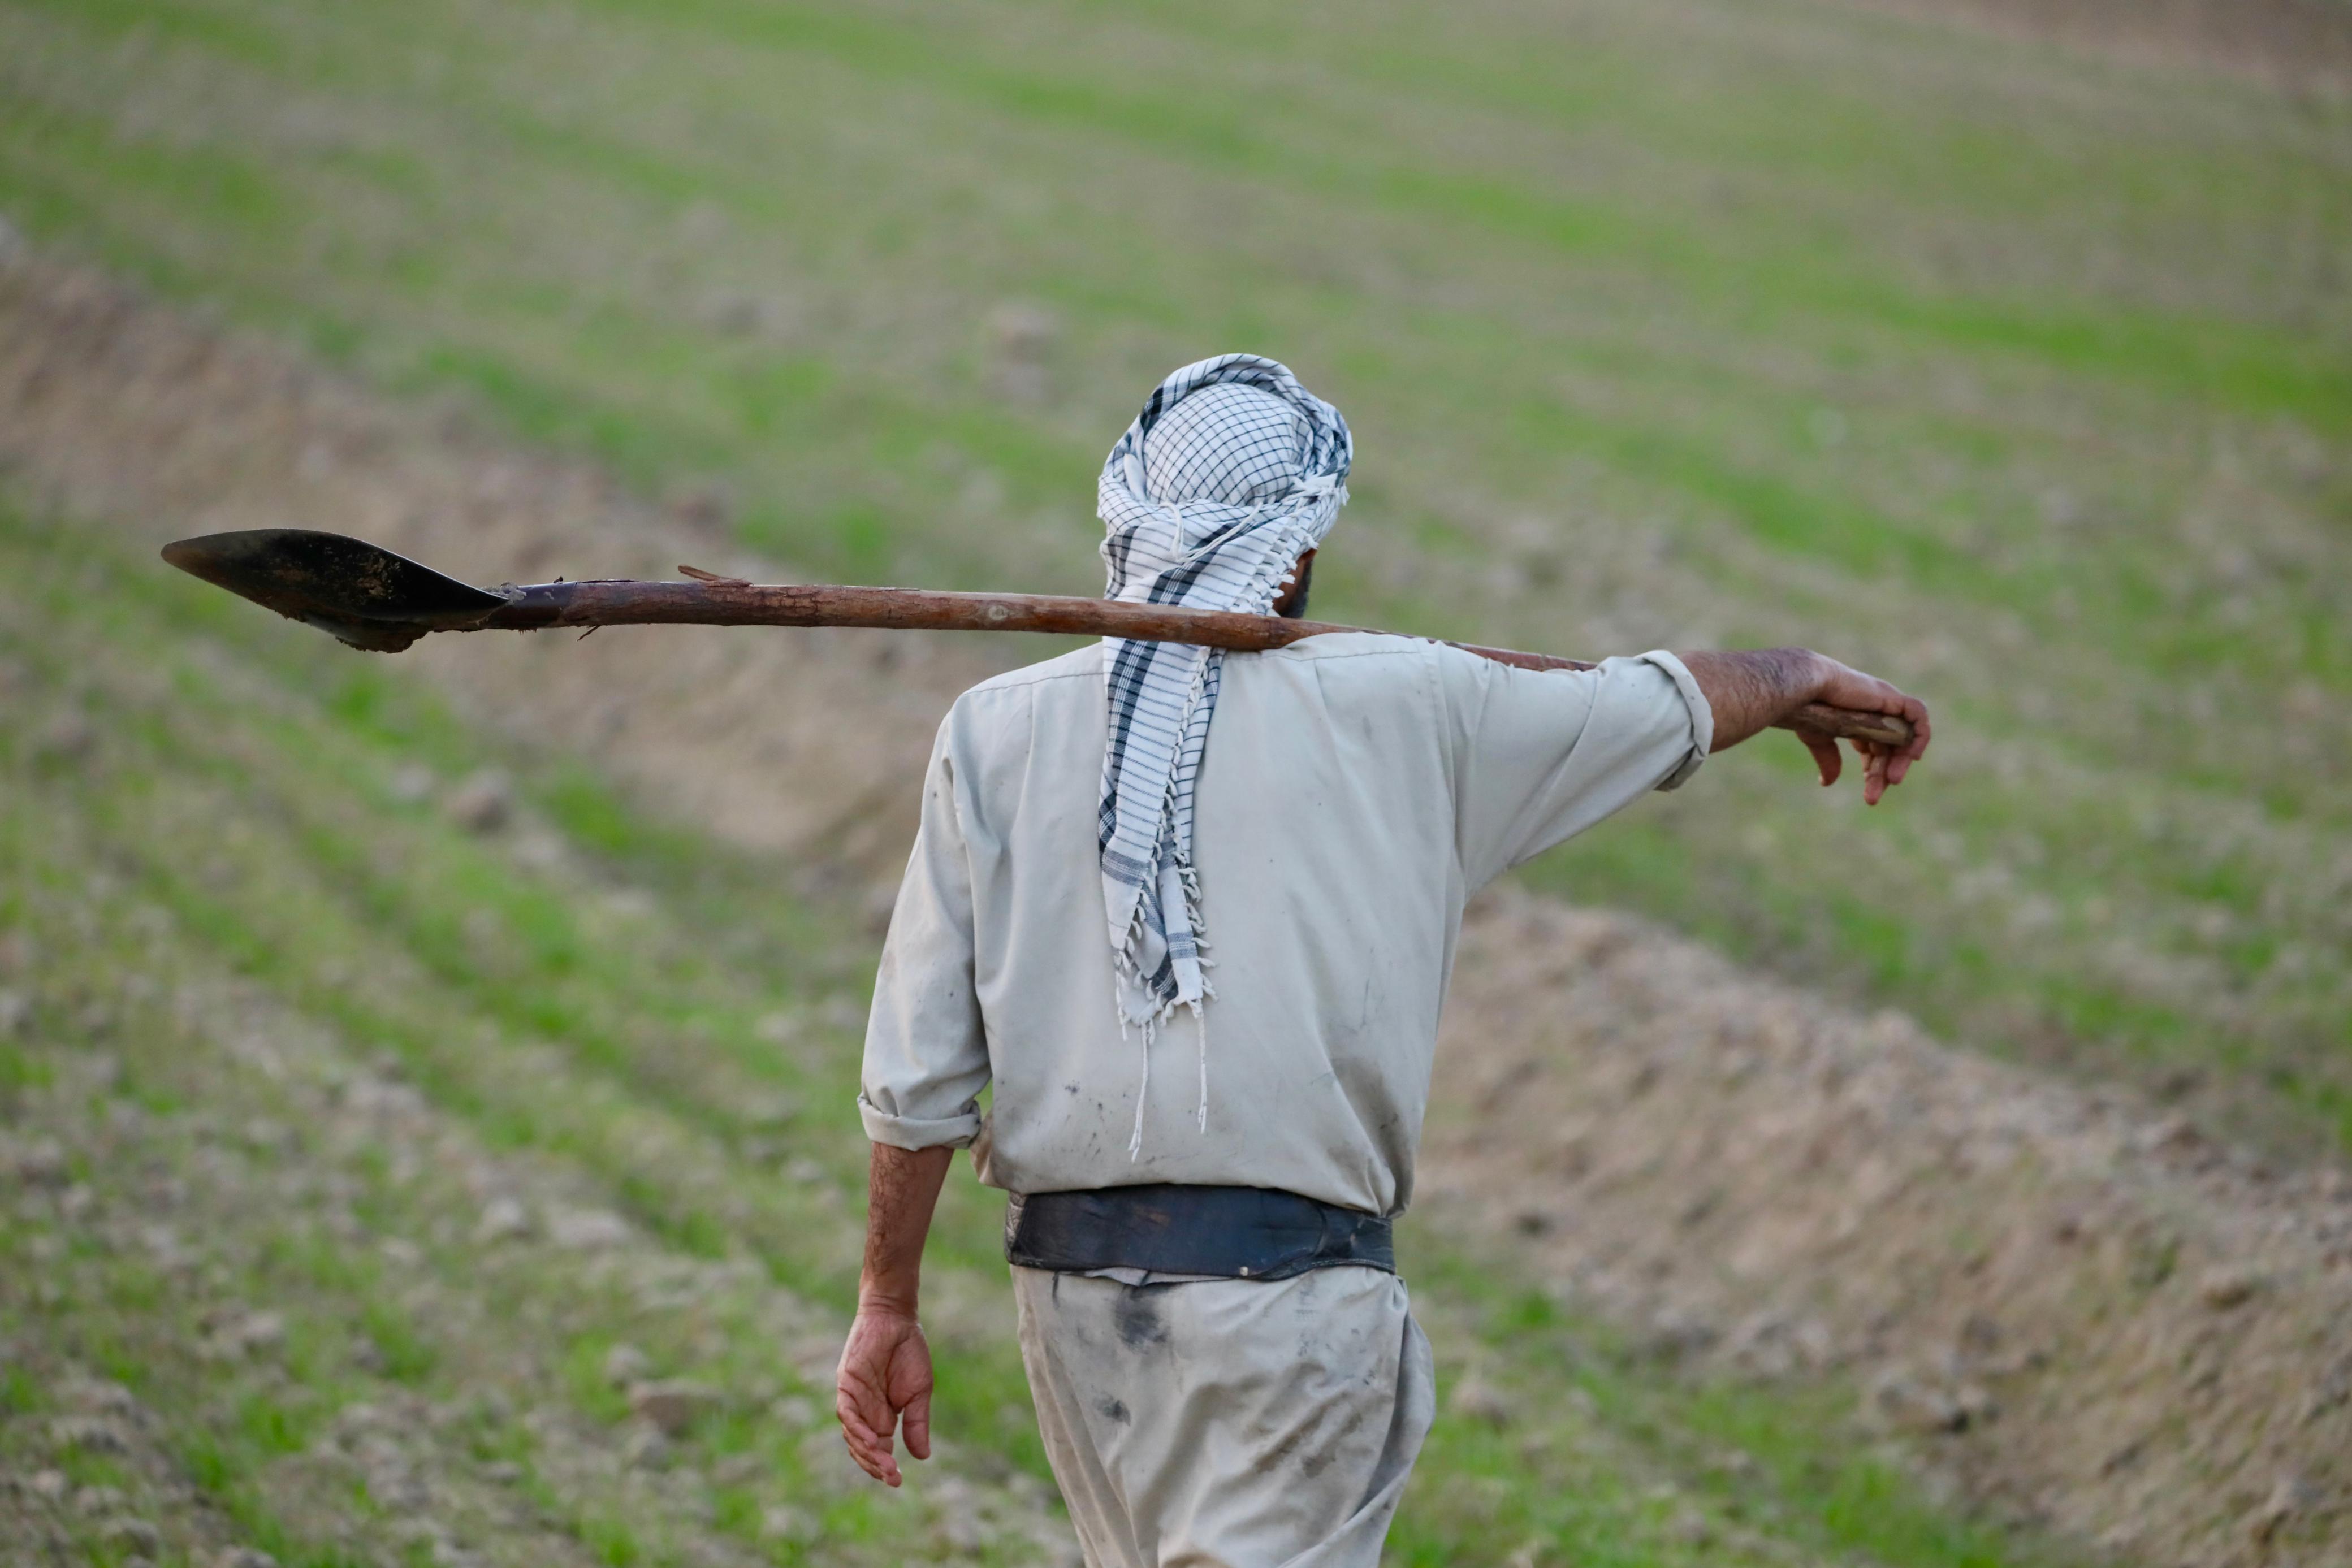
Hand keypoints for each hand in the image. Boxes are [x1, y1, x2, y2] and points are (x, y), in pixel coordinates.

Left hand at [835, 1305, 932, 1485]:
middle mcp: (864, 1411)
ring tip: (885, 1464)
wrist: (897, 1318)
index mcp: (882, 1416)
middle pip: (863, 1447)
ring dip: (867, 1452)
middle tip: (893, 1477)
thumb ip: (917, 1423)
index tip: (898, 1481)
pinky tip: (869, 1440)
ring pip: (852, 1435)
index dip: (884, 1466)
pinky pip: (846, 1412)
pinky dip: (855, 1428)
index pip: (878, 1449)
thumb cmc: (909, 1352)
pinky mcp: (846, 1384)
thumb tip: (922, 1457)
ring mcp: (853, 1398)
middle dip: (876, 1465)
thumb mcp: (919, 1392)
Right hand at [1793, 658, 1930, 806]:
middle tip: (1872, 798)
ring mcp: (1884, 705)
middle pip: (1890, 749)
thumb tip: (1827, 783)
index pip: (1876, 751)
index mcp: (1858, 720)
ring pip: (1904, 738)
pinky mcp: (1891, 698)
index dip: (1874, 773)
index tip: (1869, 795)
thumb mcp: (1819, 739)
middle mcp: (1875, 713)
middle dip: (1882, 775)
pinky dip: (1920, 735)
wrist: (1805, 689)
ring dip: (1900, 761)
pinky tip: (1912, 756)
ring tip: (1891, 780)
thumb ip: (1829, 759)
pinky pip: (1918, 715)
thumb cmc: (1806, 708)